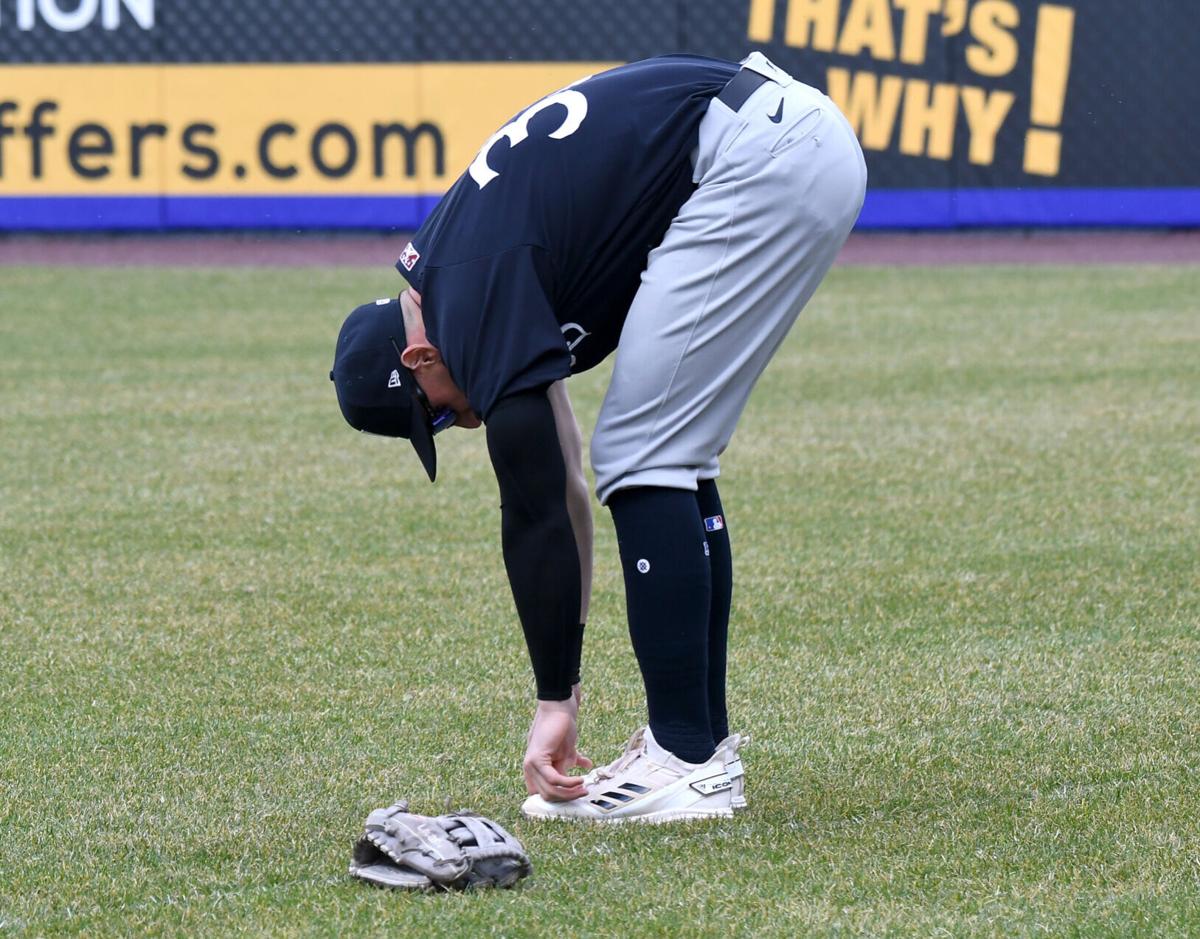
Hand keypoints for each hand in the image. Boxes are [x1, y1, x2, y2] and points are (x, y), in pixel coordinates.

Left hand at [523, 687, 592, 801]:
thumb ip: (572, 763)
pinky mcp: (537, 759)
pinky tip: (580, 780)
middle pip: (547, 796)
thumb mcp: (567, 751)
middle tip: (583, 792)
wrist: (559, 708)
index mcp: (535, 770)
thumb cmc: (562, 727)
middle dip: (567, 798)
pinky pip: (553, 780)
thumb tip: (586, 767)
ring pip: (549, 791)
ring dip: (569, 793)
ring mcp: (531, 765)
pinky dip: (568, 783)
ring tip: (583, 788)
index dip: (559, 799)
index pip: (542, 794)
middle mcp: (530, 769)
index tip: (575, 796)